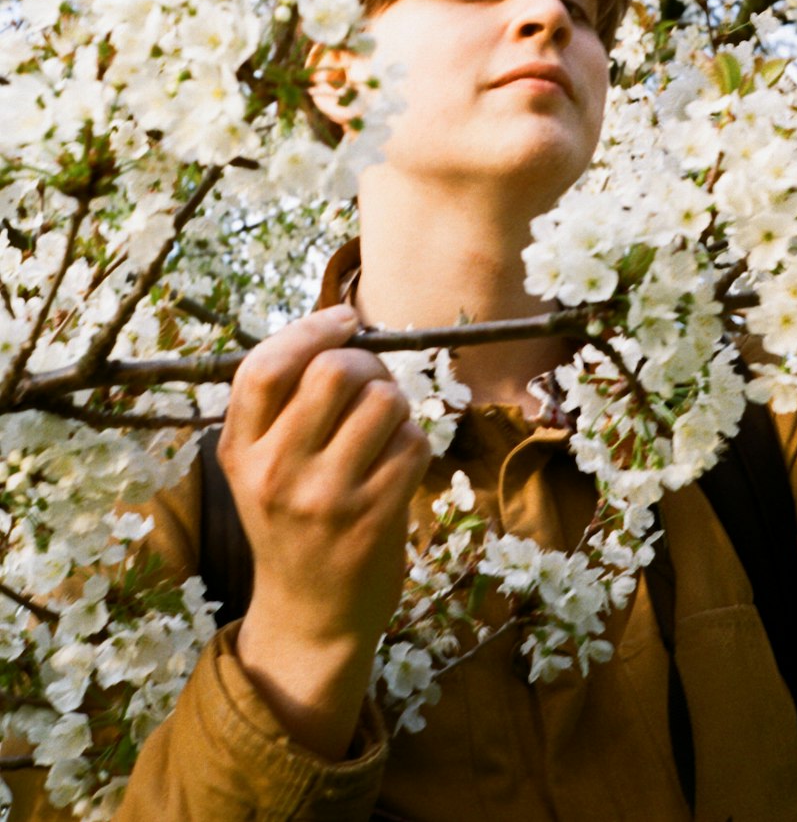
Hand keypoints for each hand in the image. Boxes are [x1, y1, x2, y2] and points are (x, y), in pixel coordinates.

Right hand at [217, 305, 430, 757]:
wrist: (310, 616)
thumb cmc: (293, 521)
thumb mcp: (259, 466)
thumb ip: (283, 404)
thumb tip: (343, 328)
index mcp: (240, 450)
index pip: (264, 367)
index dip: (311, 329)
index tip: (345, 320)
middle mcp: (274, 472)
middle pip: (334, 372)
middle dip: (367, 364)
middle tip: (373, 384)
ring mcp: (324, 498)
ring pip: (384, 401)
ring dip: (397, 404)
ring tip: (387, 428)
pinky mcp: (372, 520)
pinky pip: (413, 443)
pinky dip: (415, 442)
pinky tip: (398, 464)